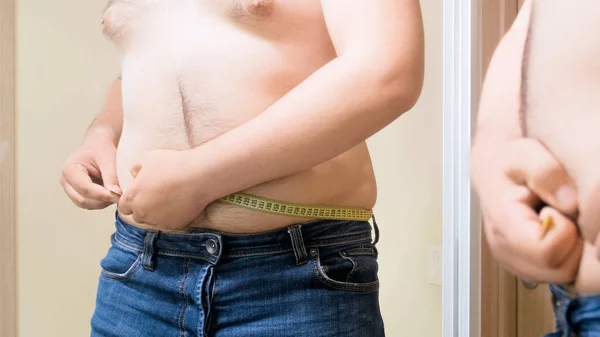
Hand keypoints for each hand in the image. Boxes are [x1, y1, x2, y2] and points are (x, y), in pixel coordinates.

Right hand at [60, 130, 120, 208]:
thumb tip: (116, 195)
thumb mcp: (108, 159)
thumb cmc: (102, 147)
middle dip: (102, 201)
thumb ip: (111, 177)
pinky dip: (101, 202)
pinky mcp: (77, 193)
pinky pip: (89, 203)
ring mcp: (70, 188)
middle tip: (119, 196)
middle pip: (83, 200)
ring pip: (86, 204)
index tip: (118, 196)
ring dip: (102, 203)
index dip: (102, 195)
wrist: (99, 143)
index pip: (85, 188)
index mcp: (70, 170)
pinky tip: (110, 194)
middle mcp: (66, 181)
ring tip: (115, 194)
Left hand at [117, 149, 206, 229]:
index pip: (123, 207)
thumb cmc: (173, 164)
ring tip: (170, 199)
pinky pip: (170, 223)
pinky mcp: (175, 225)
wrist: (199, 175)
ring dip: (158, 213)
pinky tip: (181, 204)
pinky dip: (173, 216)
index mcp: (132, 197)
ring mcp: (158, 221)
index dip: (131, 200)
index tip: (141, 194)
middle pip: (138, 216)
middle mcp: (142, 213)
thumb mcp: (149, 158)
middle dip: (144, 208)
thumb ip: (137, 168)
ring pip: (154, 220)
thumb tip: (135, 172)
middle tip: (157, 196)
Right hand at [472, 138, 582, 283]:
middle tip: (559, 212)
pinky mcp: (525, 266)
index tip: (557, 206)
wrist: (492, 167)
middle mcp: (505, 250)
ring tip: (558, 219)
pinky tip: (556, 231)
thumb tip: (569, 202)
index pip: (547, 253)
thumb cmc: (507, 161)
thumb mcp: (525, 154)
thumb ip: (545, 173)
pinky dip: (566, 255)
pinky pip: (559, 274)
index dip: (564, 230)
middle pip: (558, 269)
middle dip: (572, 242)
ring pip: (561, 275)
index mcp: (502, 226)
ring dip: (570, 249)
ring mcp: (514, 261)